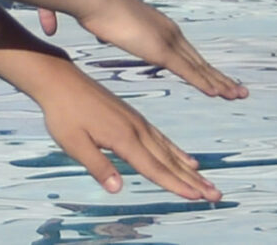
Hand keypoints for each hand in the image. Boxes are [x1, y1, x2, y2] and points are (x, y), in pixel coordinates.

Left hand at [35, 63, 221, 199]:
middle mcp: (136, 130)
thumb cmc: (62, 112)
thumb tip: (117, 189)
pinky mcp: (133, 116)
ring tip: (207, 182)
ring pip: (168, 150)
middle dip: (192, 180)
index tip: (198, 197)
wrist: (59, 79)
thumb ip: (97, 165)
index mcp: (123, 138)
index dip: (175, 185)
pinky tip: (185, 158)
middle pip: (168, 161)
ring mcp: (137, 122)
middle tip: (216, 195)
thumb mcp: (72, 142)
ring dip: (189, 168)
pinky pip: (161, 138)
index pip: (153, 168)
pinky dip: (176, 150)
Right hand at [77, 0, 246, 99]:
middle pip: (200, 61)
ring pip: (200, 68)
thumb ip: (112, 30)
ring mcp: (167, 41)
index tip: (217, 79)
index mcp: (160, 26)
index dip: (203, 68)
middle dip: (220, 77)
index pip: (187, 53)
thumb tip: (103, 33)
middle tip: (239, 91)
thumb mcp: (107, 22)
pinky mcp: (161, 50)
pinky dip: (204, 83)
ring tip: (238, 95)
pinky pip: (188, 71)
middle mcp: (170, 32)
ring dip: (221, 84)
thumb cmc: (94, 7)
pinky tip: (217, 94)